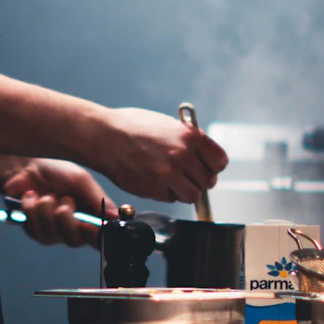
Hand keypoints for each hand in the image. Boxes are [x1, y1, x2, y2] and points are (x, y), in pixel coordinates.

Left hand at [2, 158, 116, 248]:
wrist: (27, 163)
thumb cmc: (57, 170)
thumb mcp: (81, 180)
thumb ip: (99, 199)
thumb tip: (117, 216)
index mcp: (89, 215)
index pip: (98, 238)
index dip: (94, 237)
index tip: (87, 226)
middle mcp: (72, 226)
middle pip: (73, 240)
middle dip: (66, 218)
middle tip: (65, 199)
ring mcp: (51, 230)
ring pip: (50, 233)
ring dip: (47, 208)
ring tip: (47, 193)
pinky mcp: (32, 229)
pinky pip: (33, 229)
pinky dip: (32, 208)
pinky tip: (31, 196)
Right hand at [94, 109, 228, 206]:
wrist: (104, 136)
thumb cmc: (132, 127)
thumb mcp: (168, 124)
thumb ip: (188, 141)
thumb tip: (203, 159)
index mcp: (190, 136)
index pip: (220, 161)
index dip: (213, 166)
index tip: (206, 168)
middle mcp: (183, 155)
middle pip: (208, 181)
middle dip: (198, 180)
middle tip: (184, 175)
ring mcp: (168, 174)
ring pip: (192, 195)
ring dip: (183, 190)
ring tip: (170, 179)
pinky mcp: (154, 189)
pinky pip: (171, 199)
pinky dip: (165, 193)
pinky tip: (153, 179)